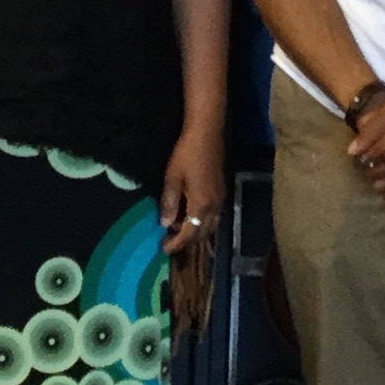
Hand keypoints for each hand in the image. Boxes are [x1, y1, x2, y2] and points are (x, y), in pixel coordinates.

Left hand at [156, 125, 223, 249]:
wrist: (206, 135)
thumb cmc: (186, 155)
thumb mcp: (172, 178)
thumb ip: (169, 203)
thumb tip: (165, 224)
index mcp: (201, 205)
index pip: (189, 233)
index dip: (176, 243)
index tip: (163, 249)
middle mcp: (214, 207)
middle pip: (201, 233)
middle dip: (185, 241)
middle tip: (168, 241)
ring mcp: (220, 200)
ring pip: (209, 226)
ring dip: (194, 232)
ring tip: (176, 229)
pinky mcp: (221, 192)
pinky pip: (212, 217)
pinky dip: (201, 223)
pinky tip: (189, 216)